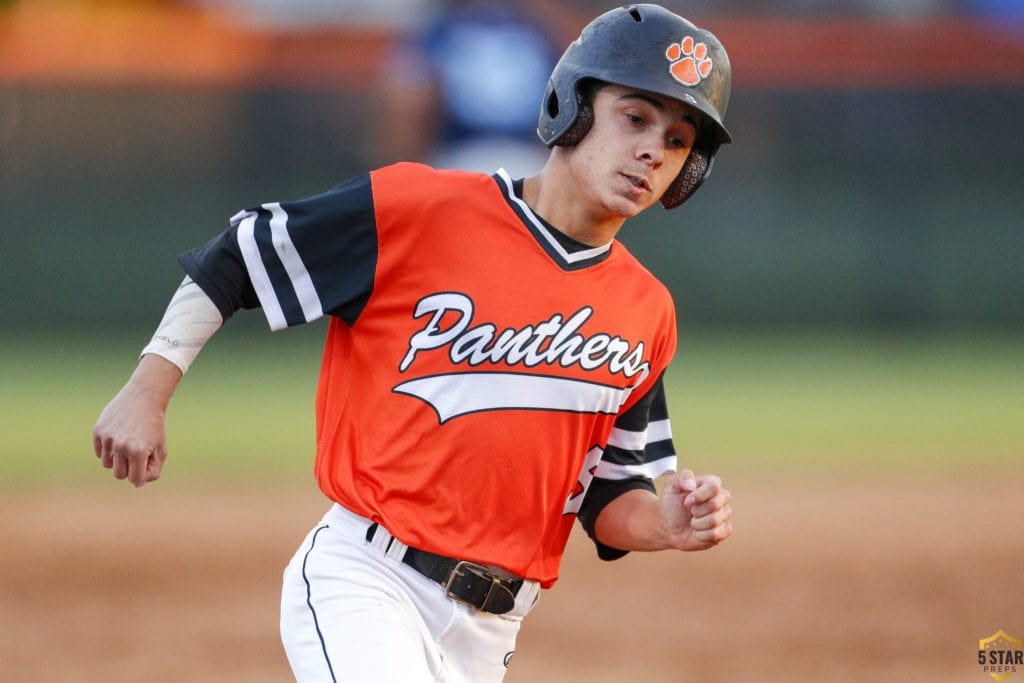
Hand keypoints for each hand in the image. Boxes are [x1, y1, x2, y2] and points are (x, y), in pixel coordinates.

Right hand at [92, 355, 179, 487]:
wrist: (144, 397)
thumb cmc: (155, 426)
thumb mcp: (161, 449)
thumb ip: (153, 470)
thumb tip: (136, 484)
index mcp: (138, 451)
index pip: (134, 480)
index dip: (141, 476)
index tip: (145, 465)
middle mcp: (121, 446)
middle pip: (119, 474)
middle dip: (128, 469)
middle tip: (136, 455)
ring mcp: (107, 438)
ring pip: (107, 464)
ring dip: (117, 459)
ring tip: (128, 444)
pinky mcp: (98, 431)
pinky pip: (99, 453)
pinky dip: (108, 450)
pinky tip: (119, 437)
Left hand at [659, 469, 731, 550]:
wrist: (670, 528)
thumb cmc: (672, 505)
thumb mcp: (671, 487)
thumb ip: (681, 477)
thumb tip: (692, 485)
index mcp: (710, 483)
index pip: (714, 487)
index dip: (698, 496)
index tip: (686, 502)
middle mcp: (721, 497)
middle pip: (715, 504)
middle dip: (696, 511)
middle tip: (690, 512)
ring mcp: (725, 514)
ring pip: (715, 520)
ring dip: (697, 524)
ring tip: (693, 522)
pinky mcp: (725, 530)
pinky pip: (716, 534)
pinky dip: (701, 535)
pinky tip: (697, 532)